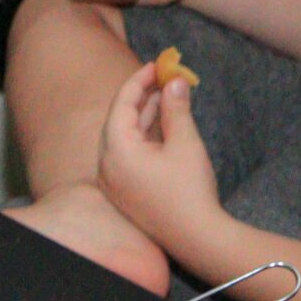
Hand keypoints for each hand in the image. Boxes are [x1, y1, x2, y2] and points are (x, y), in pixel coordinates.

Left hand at [96, 59, 218, 246]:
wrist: (194, 236)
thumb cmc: (189, 190)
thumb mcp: (185, 142)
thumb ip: (175, 108)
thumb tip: (174, 82)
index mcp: (116, 151)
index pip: (121, 105)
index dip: (139, 80)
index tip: (158, 64)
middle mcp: (106, 166)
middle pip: (118, 120)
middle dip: (141, 96)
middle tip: (164, 76)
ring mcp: (113, 180)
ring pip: (124, 137)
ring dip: (144, 115)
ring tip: (167, 93)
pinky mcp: (124, 190)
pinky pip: (128, 154)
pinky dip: (144, 136)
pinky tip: (163, 122)